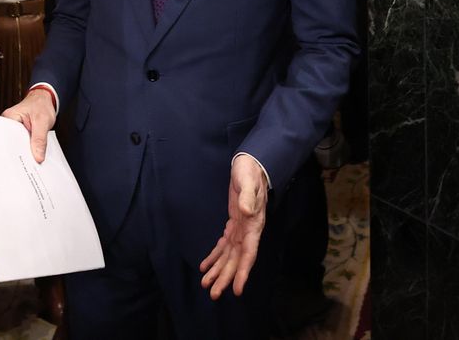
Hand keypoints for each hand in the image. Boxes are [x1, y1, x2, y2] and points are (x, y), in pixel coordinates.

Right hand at [1, 89, 55, 163]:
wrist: (45, 99)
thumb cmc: (42, 104)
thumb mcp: (43, 121)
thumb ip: (40, 139)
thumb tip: (38, 156)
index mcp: (9, 117)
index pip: (8, 138)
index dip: (14, 151)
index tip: (22, 161)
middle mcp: (8, 122)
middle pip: (11, 142)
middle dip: (20, 152)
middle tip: (28, 163)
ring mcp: (13, 127)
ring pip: (17, 143)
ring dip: (24, 150)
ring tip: (31, 158)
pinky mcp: (19, 130)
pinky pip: (21, 141)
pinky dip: (27, 146)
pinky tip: (32, 152)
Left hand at [200, 155, 267, 298]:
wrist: (251, 164)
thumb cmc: (250, 172)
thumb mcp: (248, 181)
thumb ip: (248, 197)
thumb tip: (247, 212)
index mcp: (253, 225)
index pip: (248, 253)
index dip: (242, 272)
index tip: (236, 290)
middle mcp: (248, 231)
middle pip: (236, 260)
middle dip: (225, 277)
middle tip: (213, 294)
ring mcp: (240, 229)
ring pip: (229, 256)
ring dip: (218, 270)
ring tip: (206, 285)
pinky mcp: (233, 224)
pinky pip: (223, 245)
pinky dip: (214, 256)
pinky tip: (205, 267)